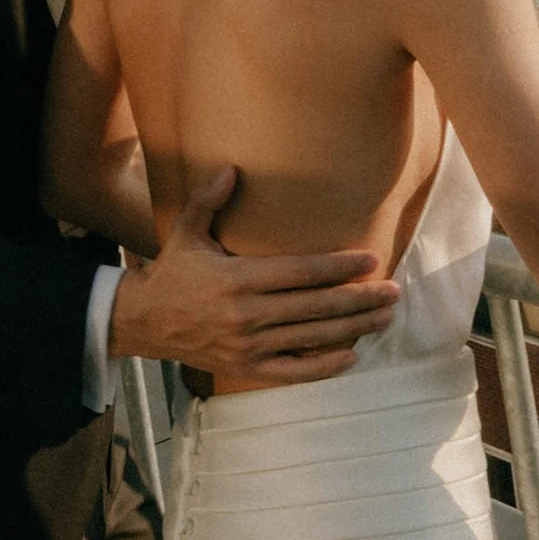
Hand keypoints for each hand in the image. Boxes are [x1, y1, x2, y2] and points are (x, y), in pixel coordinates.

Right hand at [108, 168, 397, 384]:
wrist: (144, 322)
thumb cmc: (173, 272)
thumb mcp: (186, 231)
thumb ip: (208, 199)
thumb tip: (231, 168)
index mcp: (238, 278)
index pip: (300, 273)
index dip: (338, 267)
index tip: (370, 259)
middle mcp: (248, 314)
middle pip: (316, 307)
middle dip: (359, 299)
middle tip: (394, 291)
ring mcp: (250, 345)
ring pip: (313, 338)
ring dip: (353, 328)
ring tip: (384, 317)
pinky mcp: (247, 367)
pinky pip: (294, 370)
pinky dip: (325, 366)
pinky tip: (351, 356)